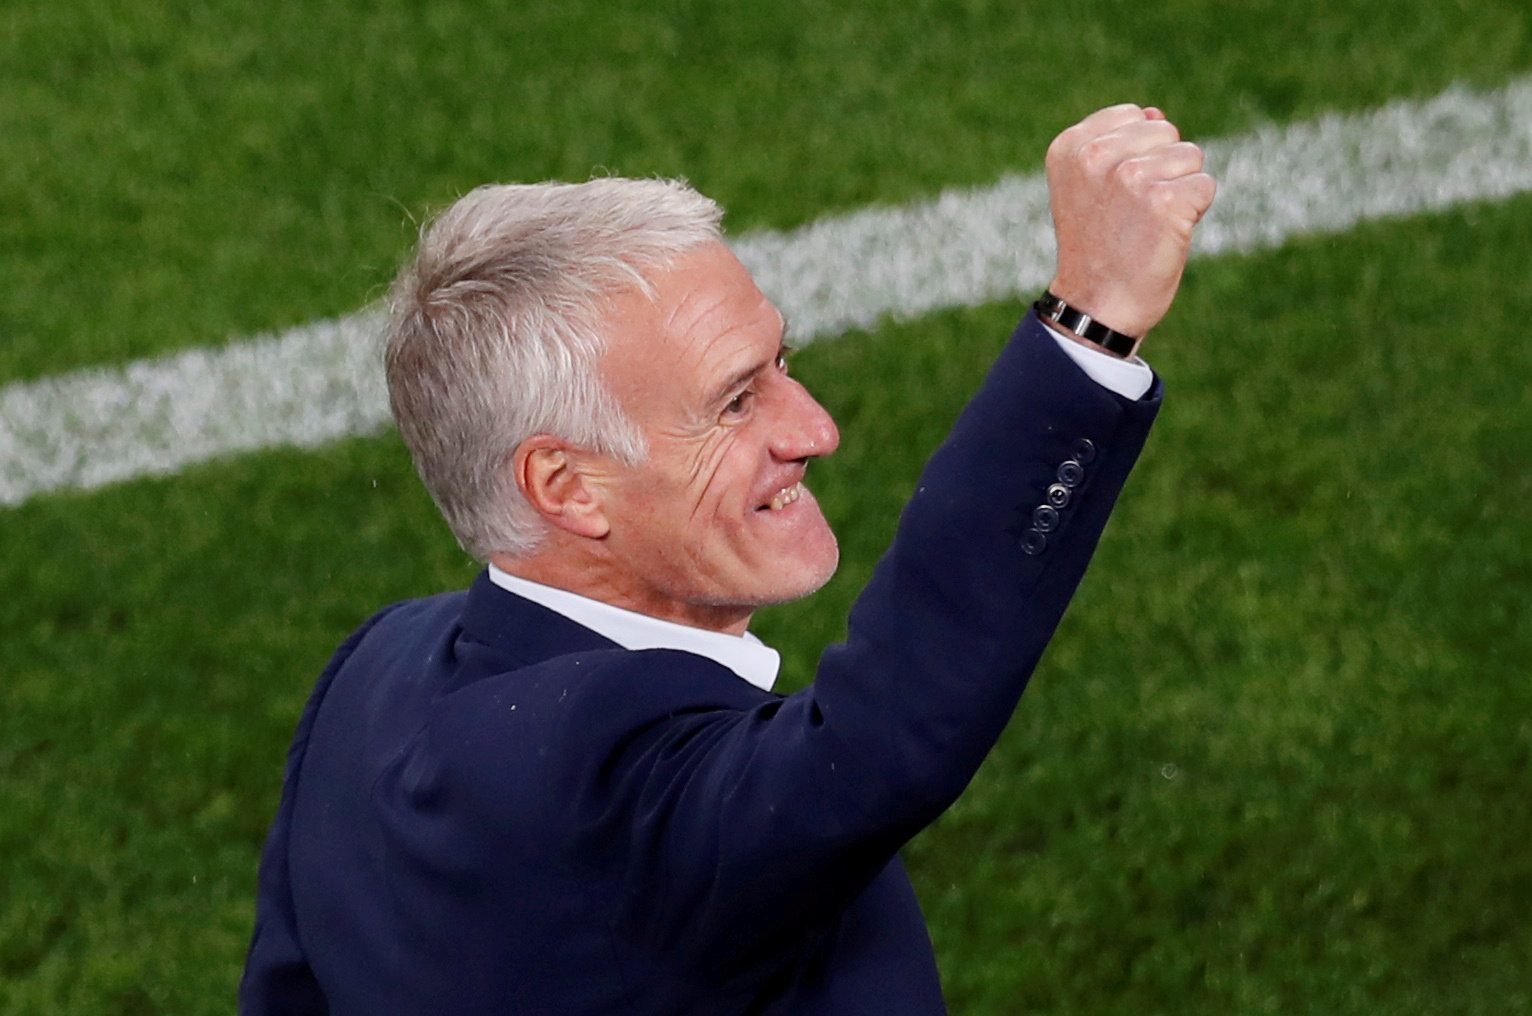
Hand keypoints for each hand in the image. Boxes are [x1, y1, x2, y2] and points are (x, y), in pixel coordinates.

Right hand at [1045, 104, 1216, 339]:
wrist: (1096, 306)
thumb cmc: (1097, 246)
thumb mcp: (1089, 187)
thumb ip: (1119, 144)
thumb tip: (1157, 112)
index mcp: (1070, 146)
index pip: (1134, 116)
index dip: (1137, 155)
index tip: (1113, 195)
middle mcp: (1095, 156)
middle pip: (1166, 131)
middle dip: (1161, 169)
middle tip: (1132, 213)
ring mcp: (1129, 177)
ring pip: (1190, 156)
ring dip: (1179, 191)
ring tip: (1147, 224)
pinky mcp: (1165, 201)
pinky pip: (1205, 186)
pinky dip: (1195, 212)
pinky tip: (1165, 235)